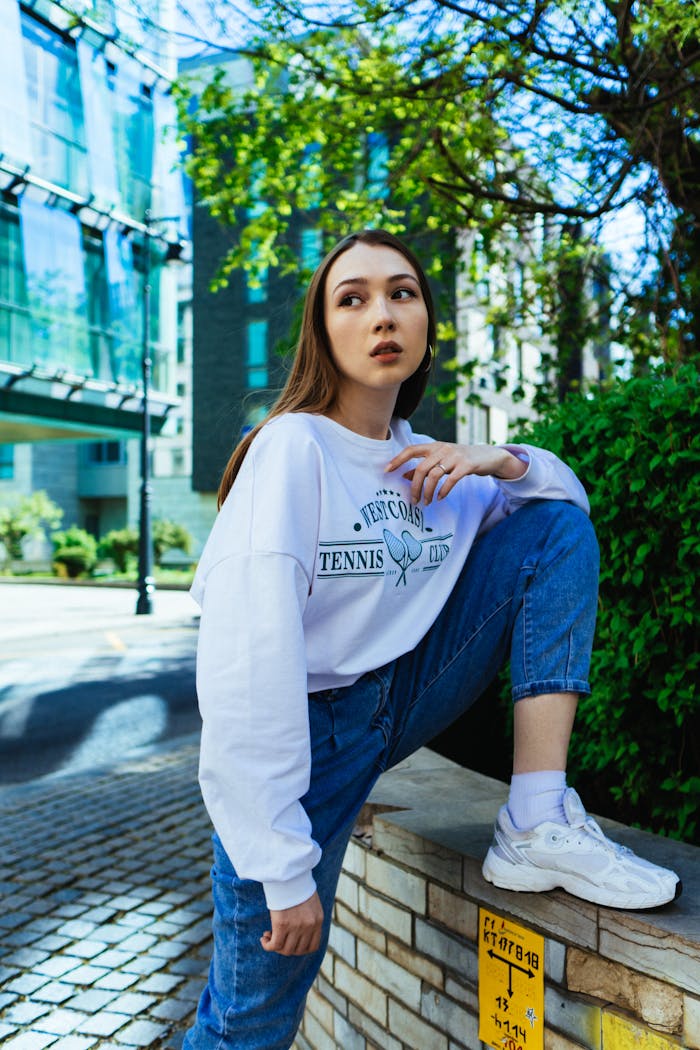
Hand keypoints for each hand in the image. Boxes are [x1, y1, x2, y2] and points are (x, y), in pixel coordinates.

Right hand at [260, 891, 323, 955]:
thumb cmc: (296, 885)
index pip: (313, 946)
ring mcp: (297, 927)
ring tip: (269, 935)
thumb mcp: (310, 902)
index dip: (300, 948)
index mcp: (318, 920)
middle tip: (277, 938)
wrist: (289, 873)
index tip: (291, 941)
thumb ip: (309, 917)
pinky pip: (274, 945)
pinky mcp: (282, 924)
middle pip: (298, 950)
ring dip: (276, 946)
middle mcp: (309, 926)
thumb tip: (300, 932)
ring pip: (286, 950)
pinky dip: (267, 945)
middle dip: (286, 947)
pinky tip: (264, 938)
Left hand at [386, 442, 526, 505]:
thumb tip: (403, 476)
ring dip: (428, 492)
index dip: (398, 459)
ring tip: (427, 502)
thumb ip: (424, 466)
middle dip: (414, 487)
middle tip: (413, 501)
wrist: (489, 456)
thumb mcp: (441, 460)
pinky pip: (451, 479)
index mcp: (434, 446)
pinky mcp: (466, 465)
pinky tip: (440, 498)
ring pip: (434, 475)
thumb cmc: (461, 459)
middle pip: (421, 468)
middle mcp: (442, 449)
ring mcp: (455, 456)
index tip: (386, 471)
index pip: (411, 450)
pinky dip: (443, 490)